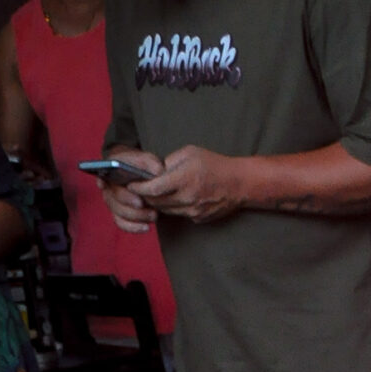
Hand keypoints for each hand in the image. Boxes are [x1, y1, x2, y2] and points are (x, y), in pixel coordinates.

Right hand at [100, 150, 163, 233]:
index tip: (104, 184)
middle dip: (127, 200)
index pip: (102, 173)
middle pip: (112, 196)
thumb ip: (152, 163)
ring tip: (153, 214)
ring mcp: (113, 202)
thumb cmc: (145, 167)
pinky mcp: (120, 215)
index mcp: (110, 169)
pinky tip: (146, 227)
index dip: (101, 180)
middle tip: (141, 203)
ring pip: (118, 212)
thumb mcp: (150, 161)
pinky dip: (134, 227)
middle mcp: (108, 186)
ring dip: (136, 216)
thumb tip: (157, 171)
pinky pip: (123, 224)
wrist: (146, 179)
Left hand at [134, 145, 251, 225]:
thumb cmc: (215, 164)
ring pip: (166, 210)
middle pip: (157, 202)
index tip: (131, 184)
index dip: (139, 188)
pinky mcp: (198, 219)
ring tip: (154, 193)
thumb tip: (157, 171)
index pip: (153, 189)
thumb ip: (170, 161)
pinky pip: (179, 214)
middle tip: (139, 189)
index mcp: (183, 179)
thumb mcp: (190, 152)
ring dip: (158, 203)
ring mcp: (193, 211)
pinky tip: (174, 198)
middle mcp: (187, 198)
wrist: (239, 184)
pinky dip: (173, 207)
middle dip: (145, 196)